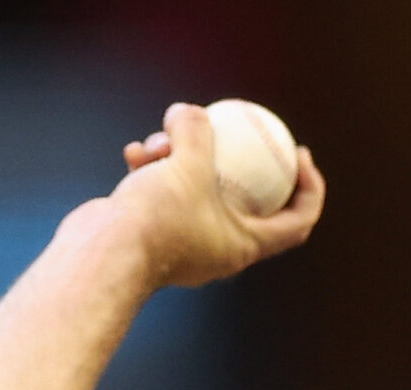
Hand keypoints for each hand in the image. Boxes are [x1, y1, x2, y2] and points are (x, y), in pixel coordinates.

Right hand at [108, 102, 324, 288]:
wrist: (100, 256)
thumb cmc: (154, 220)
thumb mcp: (186, 166)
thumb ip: (195, 133)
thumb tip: (189, 111)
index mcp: (244, 245)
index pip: (297, 221)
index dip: (310, 188)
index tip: (300, 154)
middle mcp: (220, 247)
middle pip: (249, 198)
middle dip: (239, 159)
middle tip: (243, 129)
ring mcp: (186, 241)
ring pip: (198, 188)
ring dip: (182, 156)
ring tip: (161, 141)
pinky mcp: (155, 232)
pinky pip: (164, 194)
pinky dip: (153, 171)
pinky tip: (134, 153)